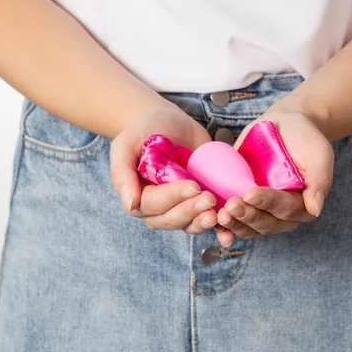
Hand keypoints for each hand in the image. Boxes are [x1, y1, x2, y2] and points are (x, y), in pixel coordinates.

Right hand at [111, 103, 217, 232]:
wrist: (169, 122)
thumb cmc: (144, 131)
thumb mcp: (126, 145)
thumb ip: (122, 174)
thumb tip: (130, 204)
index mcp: (138, 196)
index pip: (153, 204)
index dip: (173, 198)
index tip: (193, 186)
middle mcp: (158, 208)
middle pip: (171, 219)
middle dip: (191, 211)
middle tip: (209, 198)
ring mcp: (181, 207)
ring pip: (189, 225)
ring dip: (203, 222)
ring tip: (219, 214)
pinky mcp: (199, 204)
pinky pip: (208, 222)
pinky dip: (219, 229)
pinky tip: (228, 228)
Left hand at [216, 99, 333, 245]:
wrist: (283, 125)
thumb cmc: (304, 138)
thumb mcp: (318, 153)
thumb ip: (319, 180)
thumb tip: (315, 209)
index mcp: (303, 205)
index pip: (285, 210)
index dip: (267, 203)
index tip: (250, 193)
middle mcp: (281, 213)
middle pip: (265, 224)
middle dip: (247, 216)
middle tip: (230, 205)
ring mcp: (260, 210)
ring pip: (247, 227)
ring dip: (233, 224)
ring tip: (218, 215)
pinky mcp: (242, 203)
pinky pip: (232, 219)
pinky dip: (221, 224)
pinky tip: (209, 221)